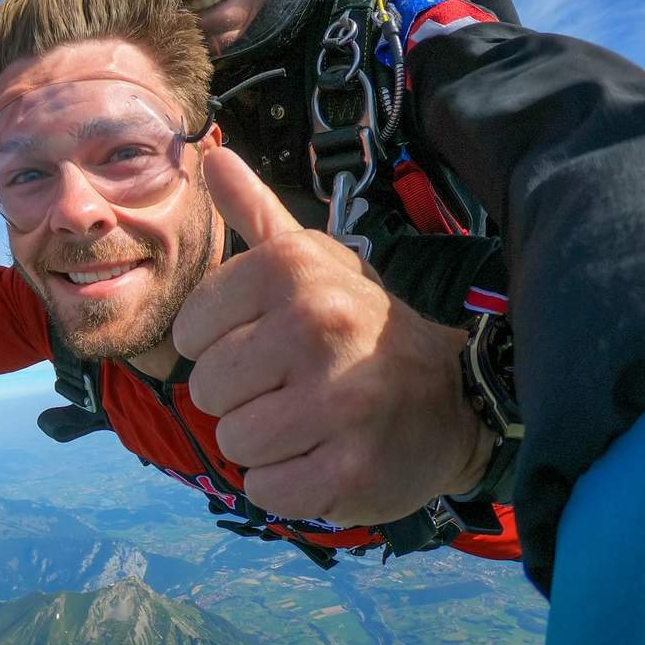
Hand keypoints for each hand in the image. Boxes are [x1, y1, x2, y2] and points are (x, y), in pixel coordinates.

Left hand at [172, 147, 491, 526]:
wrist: (455, 397)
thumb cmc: (361, 327)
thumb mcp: (314, 262)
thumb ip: (255, 213)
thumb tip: (210, 153)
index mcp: (292, 271)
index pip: (189, 331)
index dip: (218, 347)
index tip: (264, 344)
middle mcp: (316, 327)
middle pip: (206, 389)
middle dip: (239, 398)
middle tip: (291, 387)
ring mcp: (338, 401)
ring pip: (232, 442)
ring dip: (261, 443)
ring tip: (308, 422)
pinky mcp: (352, 469)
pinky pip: (265, 490)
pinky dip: (285, 485)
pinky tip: (321, 457)